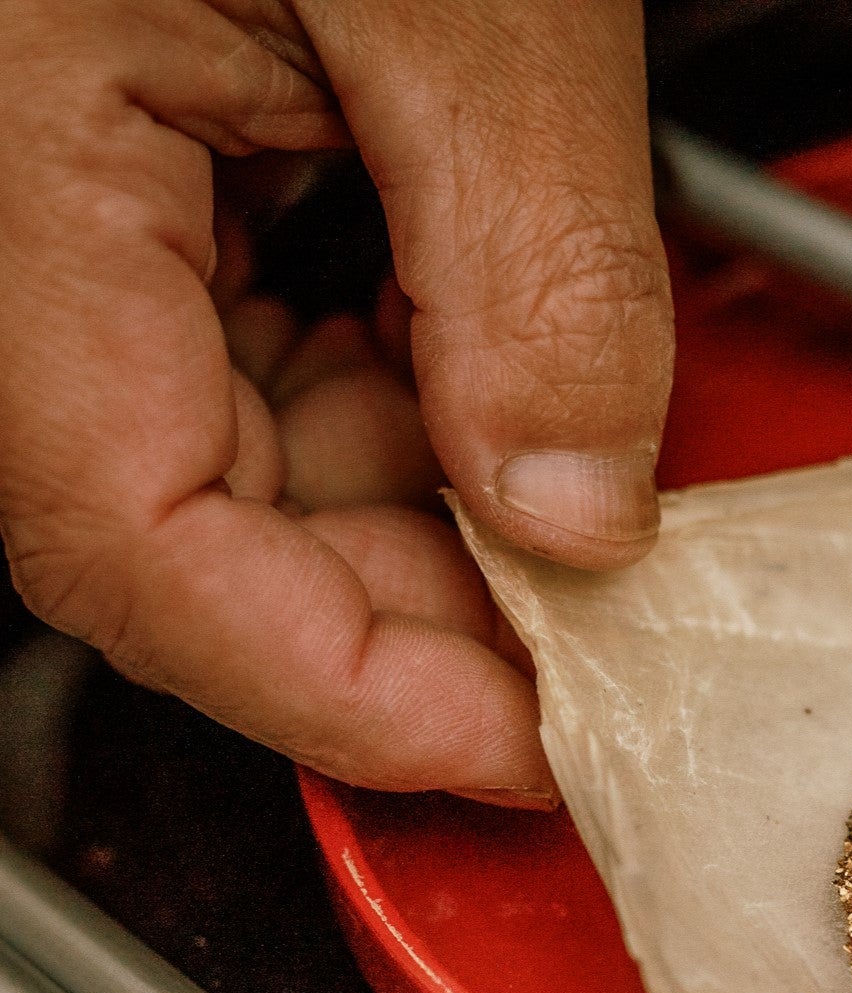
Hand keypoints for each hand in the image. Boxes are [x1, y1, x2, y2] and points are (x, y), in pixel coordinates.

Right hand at [0, 0, 672, 804]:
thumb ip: (535, 275)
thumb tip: (581, 515)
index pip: (128, 541)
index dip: (337, 688)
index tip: (521, 748)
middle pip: (177, 530)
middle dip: (402, 619)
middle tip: (581, 652)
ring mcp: (40, 199)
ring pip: (213, 461)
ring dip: (405, 524)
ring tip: (564, 527)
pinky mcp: (110, 169)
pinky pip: (233, 355)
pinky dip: (379, 411)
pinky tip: (482, 402)